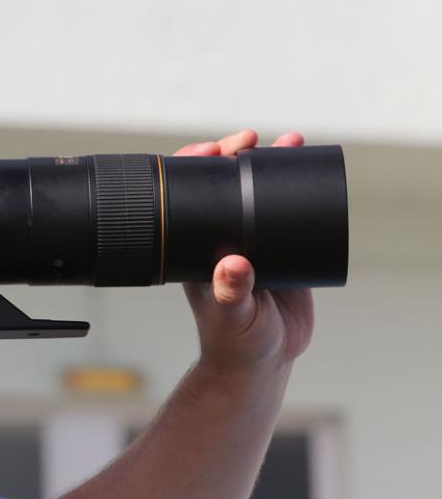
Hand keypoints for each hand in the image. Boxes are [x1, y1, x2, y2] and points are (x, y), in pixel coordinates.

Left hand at [176, 130, 314, 377]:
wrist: (263, 361)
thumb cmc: (236, 340)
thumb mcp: (231, 315)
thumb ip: (230, 293)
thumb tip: (233, 265)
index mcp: (196, 245)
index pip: (190, 196)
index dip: (198, 167)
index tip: (214, 149)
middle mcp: (220, 238)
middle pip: (223, 185)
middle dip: (236, 155)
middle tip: (252, 138)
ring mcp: (251, 241)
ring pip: (257, 193)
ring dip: (271, 164)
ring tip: (290, 140)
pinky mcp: (281, 251)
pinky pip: (288, 212)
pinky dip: (298, 188)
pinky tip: (309, 167)